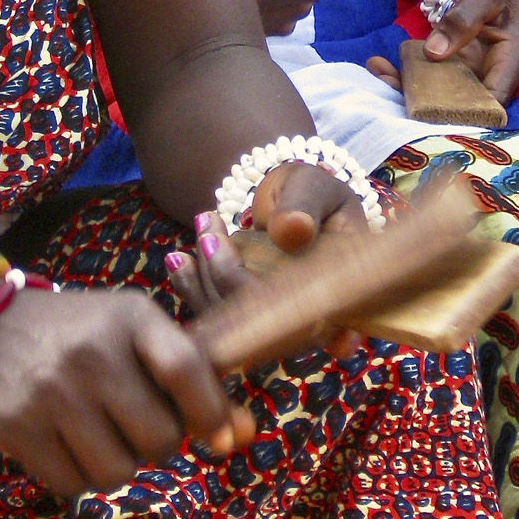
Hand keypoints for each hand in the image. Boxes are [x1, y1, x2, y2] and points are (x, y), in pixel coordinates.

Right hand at [0, 284, 254, 497]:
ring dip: (119, 464)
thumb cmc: (87, 335)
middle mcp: (91, 352)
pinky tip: (70, 443)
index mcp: (131, 318)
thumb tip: (244, 436)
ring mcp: (51, 391)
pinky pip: (74, 485)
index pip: (185, 369)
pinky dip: (81, 475)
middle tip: (139, 425)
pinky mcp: (19, 427)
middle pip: (158, 437)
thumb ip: (195, 379)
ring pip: (117, 472)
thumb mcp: (139, 334)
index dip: (210, 412)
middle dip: (159, 444)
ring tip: (104, 433)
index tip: (216, 434)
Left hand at [165, 157, 368, 313]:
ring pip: (231, 323)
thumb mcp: (313, 188)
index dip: (294, 331)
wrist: (289, 197)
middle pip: (262, 324)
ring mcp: (270, 322)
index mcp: (340, 296)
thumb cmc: (310, 191)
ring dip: (203, 280)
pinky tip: (178, 260)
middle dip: (225, 277)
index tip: (252, 288)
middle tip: (209, 228)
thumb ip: (303, 206)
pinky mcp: (241, 316)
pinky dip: (192, 287)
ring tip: (201, 228)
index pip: (316, 324)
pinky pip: (213, 313)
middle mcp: (306, 320)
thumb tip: (291, 232)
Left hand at [367, 0, 518, 104]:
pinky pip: (431, 78)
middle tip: (387, 85)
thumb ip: (463, 20)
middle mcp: (491, 77)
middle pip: (460, 105)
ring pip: (441, 95)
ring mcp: (471, 75)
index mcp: (511, 63)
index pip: (494, 103)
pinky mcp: (455, 68)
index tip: (430, 109)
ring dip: (408, 89)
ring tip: (377, 73)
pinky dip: (407, 74)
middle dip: (423, 103)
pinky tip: (379, 65)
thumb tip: (433, 52)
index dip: (466, 115)